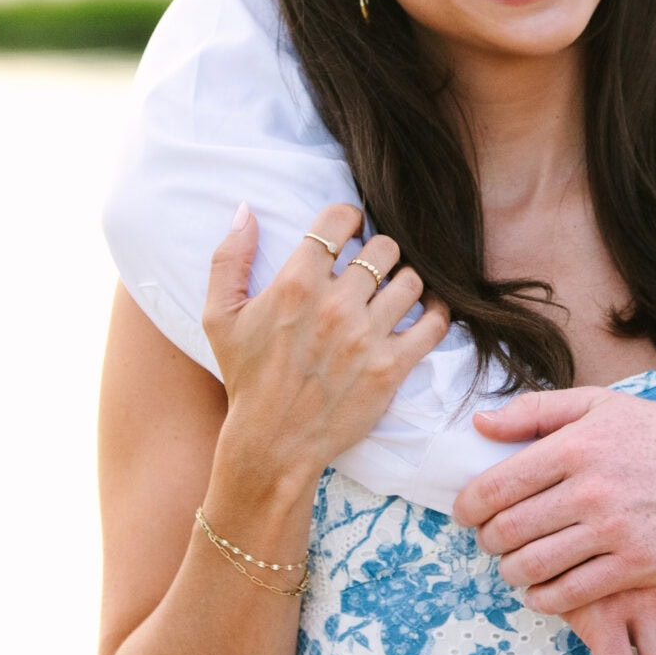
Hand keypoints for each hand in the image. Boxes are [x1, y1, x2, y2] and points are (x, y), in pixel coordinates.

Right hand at [203, 202, 450, 483]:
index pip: (340, 219)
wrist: (272, 443)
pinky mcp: (391, 367)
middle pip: (383, 247)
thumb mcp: (220, 317)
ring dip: (404, 282)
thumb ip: (229, 258)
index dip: (348, 218)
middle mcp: (334, 305)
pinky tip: (424, 313)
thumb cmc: (247, 378)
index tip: (349, 232)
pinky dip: (436, 313)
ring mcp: (366, 336)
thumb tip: (245, 211)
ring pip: (411, 280)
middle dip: (378, 253)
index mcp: (295, 284)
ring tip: (392, 295)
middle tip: (371, 269)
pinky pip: (434, 323)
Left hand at [454, 387, 655, 612]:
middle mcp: (590, 489)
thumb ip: (535, 411)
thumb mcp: (598, 405)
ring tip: (514, 567)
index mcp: (574, 446)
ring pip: (533, 565)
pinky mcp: (634, 565)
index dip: (468, 506)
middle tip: (491, 541)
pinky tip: (539, 592)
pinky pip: (570, 593)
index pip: (496, 485)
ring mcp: (613, 530)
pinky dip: (543, 599)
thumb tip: (480, 424)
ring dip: (511, 572)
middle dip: (488, 541)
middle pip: (508, 530)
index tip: (466, 513)